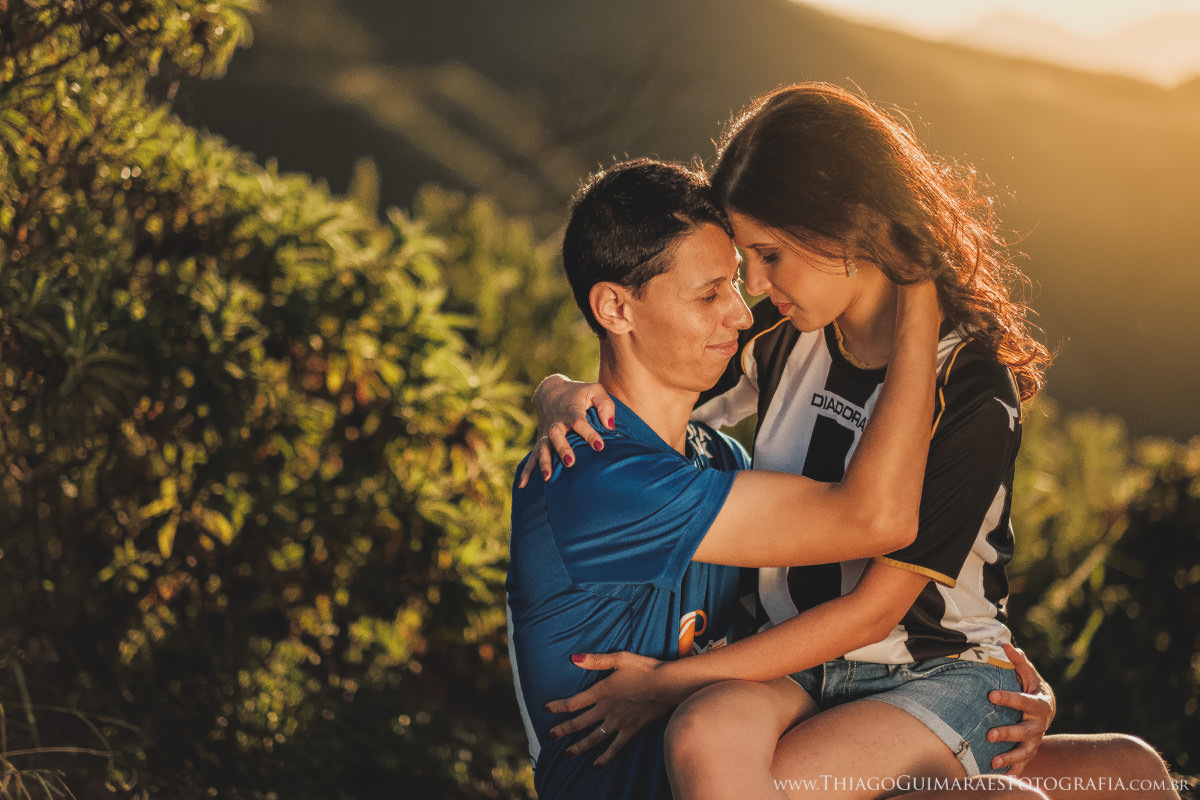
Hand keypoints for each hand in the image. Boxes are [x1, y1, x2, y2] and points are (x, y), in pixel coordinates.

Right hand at [517, 375, 615, 487]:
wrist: (550, 391)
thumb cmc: (578, 393)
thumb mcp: (594, 390)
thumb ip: (605, 405)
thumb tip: (610, 426)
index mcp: (571, 411)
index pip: (580, 423)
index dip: (589, 434)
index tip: (599, 446)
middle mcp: (557, 423)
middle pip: (557, 436)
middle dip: (563, 449)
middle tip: (570, 462)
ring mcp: (547, 433)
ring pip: (543, 448)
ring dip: (544, 462)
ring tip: (547, 478)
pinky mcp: (541, 442)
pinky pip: (532, 457)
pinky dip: (527, 471)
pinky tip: (522, 485)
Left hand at [543, 652, 674, 766]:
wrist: (668, 685)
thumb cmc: (645, 668)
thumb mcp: (619, 659)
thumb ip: (595, 660)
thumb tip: (573, 658)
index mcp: (601, 692)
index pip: (573, 702)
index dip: (557, 706)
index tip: (545, 709)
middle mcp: (606, 709)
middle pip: (579, 723)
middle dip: (563, 730)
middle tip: (549, 736)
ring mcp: (618, 722)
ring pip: (594, 738)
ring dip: (579, 747)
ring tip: (567, 754)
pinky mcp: (631, 730)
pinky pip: (615, 747)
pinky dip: (605, 757)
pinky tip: (597, 764)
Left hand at [986, 642, 1055, 774]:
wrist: (1044, 709)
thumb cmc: (1031, 688)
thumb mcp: (1028, 675)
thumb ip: (1019, 663)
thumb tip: (1006, 645)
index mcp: (1039, 704)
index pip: (1023, 701)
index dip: (1008, 698)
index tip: (990, 695)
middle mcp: (1039, 725)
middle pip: (1024, 731)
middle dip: (1008, 733)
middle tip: (989, 735)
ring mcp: (1035, 740)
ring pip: (1024, 752)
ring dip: (1009, 757)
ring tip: (992, 762)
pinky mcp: (1029, 751)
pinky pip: (1022, 765)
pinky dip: (1013, 771)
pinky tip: (999, 776)